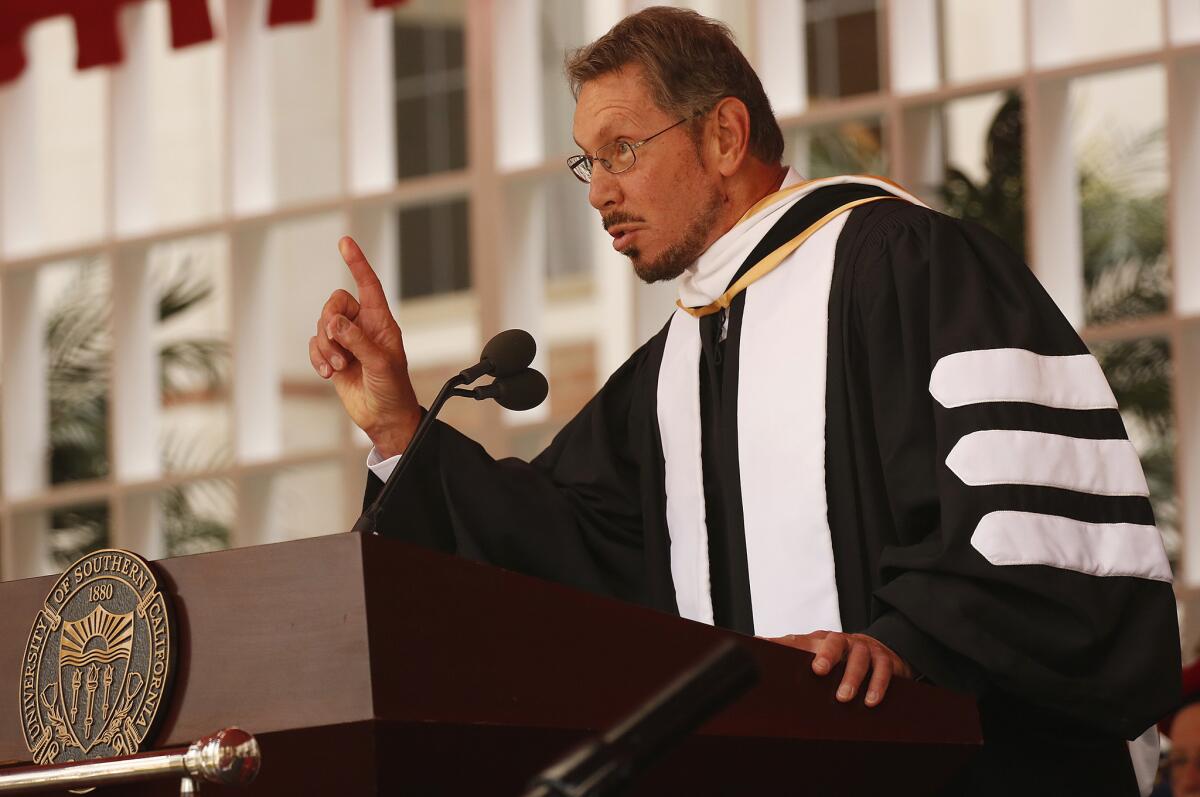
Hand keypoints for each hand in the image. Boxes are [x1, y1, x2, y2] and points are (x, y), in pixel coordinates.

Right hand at [309, 236, 420, 456]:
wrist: (384, 417)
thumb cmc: (393, 390)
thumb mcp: (380, 364)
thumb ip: (358, 341)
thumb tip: (335, 322)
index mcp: (381, 322)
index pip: (368, 285)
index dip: (357, 263)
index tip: (345, 242)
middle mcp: (363, 327)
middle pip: (335, 304)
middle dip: (330, 323)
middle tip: (337, 349)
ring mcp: (347, 342)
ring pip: (322, 325)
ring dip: (325, 347)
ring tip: (337, 368)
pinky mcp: (334, 357)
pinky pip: (315, 345)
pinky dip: (317, 358)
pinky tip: (327, 373)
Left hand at [768, 631, 912, 707]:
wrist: (881, 650)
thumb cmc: (841, 656)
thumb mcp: (816, 652)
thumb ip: (790, 649)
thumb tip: (757, 643)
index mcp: (823, 640)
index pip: (803, 640)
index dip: (791, 645)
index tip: (779, 653)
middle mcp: (845, 641)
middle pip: (835, 642)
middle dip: (827, 655)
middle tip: (819, 671)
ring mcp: (865, 649)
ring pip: (860, 658)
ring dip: (853, 678)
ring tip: (845, 697)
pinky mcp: (886, 660)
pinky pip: (884, 671)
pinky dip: (878, 686)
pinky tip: (871, 701)